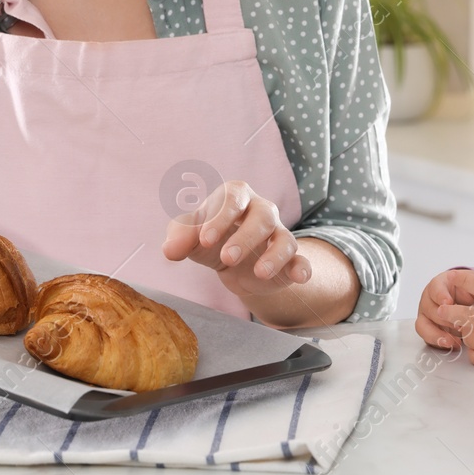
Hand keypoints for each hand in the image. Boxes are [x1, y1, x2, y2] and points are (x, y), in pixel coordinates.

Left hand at [162, 180, 310, 298]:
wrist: (230, 263)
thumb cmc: (209, 239)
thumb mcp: (190, 236)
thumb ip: (179, 237)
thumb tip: (170, 249)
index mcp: (236, 197)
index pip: (232, 197)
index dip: (221, 217)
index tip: (204, 241)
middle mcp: (262, 211)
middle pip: (262, 216)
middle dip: (246, 237)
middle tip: (226, 258)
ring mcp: (278, 234)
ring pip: (284, 238)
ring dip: (274, 255)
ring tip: (260, 273)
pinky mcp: (289, 259)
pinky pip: (301, 260)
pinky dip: (303, 267)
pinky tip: (300, 277)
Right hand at [415, 268, 473, 349]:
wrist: (468, 299)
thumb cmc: (469, 290)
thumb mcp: (473, 284)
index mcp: (439, 284)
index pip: (435, 288)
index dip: (440, 295)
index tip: (448, 302)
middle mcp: (429, 299)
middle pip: (428, 308)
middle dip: (443, 318)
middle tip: (457, 325)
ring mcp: (427, 315)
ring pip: (423, 325)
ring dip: (437, 334)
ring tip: (452, 341)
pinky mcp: (428, 329)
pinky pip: (427, 338)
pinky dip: (439, 343)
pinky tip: (453, 345)